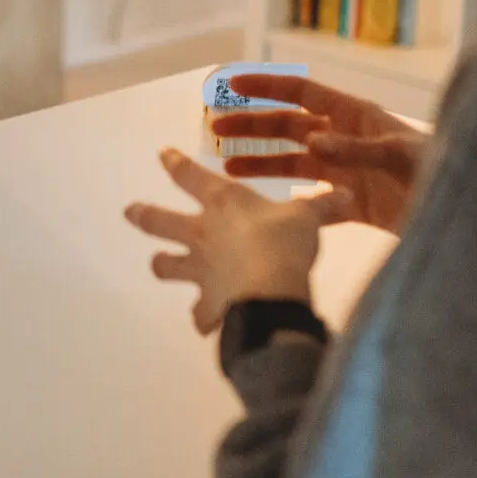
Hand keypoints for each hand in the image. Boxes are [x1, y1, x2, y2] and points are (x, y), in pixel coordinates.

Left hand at [126, 148, 345, 332]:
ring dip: (163, 265)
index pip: (190, 176)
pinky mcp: (209, 304)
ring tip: (158, 264)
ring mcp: (201, 270)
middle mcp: (203, 233)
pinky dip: (203, 318)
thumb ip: (324, 206)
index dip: (175, 164)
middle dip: (144, 215)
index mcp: (223, 203)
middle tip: (129, 211)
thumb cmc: (285, 242)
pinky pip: (201, 315)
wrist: (271, 293)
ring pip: (168, 266)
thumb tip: (348, 194)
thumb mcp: (308, 217)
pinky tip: (205, 323)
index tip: (161, 154)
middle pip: (161, 221)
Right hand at [210, 74, 425, 233]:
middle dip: (253, 127)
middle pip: (290, 127)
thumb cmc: (441, 173)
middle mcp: (345, 140)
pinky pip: (311, 201)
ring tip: (228, 169)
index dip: (267, 88)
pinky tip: (265, 210)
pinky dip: (288, 204)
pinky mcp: (352, 205)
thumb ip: (356, 149)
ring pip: (294, 163)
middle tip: (215, 131)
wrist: (466, 214)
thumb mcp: (400, 157)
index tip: (232, 86)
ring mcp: (346, 173)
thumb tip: (312, 141)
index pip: (303, 93)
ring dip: (262, 164)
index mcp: (355, 117)